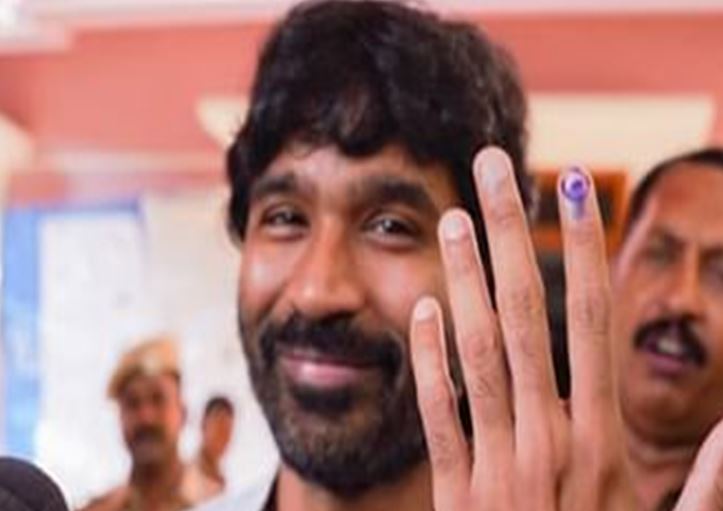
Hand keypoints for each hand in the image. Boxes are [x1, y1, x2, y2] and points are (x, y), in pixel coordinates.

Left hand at [409, 146, 636, 509]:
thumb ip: (709, 486)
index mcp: (602, 441)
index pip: (592, 318)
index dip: (581, 245)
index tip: (571, 183)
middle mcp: (549, 439)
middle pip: (527, 313)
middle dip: (509, 233)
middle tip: (490, 165)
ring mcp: (497, 464)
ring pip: (477, 352)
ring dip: (462, 279)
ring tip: (451, 218)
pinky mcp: (457, 494)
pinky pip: (437, 416)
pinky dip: (428, 361)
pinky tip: (420, 309)